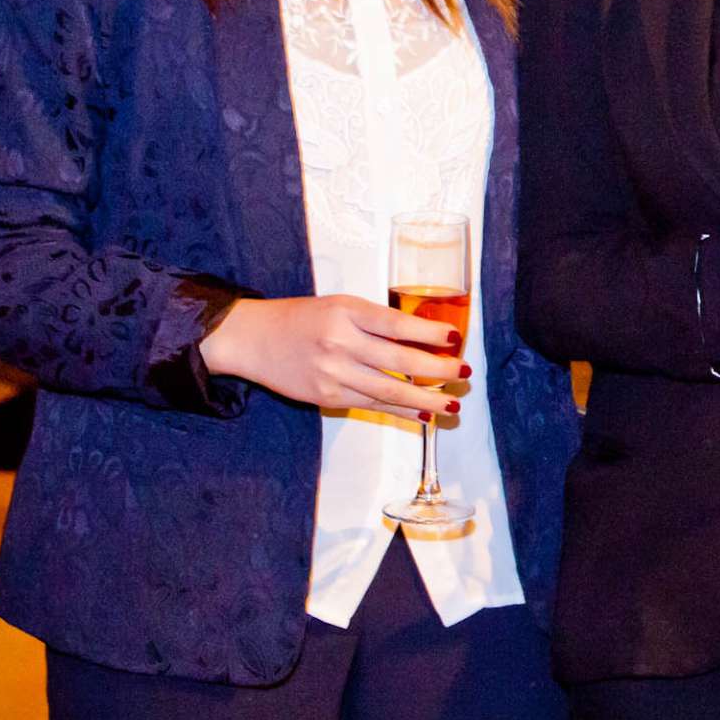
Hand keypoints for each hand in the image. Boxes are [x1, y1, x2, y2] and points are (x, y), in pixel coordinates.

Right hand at [198, 295, 465, 418]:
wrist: (254, 338)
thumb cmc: (303, 318)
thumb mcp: (340, 305)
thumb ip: (375, 321)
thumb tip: (424, 339)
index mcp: (346, 311)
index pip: (397, 324)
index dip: (430, 333)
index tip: (456, 339)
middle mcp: (340, 342)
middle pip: (399, 360)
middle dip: (438, 370)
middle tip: (465, 374)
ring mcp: (332, 373)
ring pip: (388, 390)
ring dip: (425, 399)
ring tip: (451, 403)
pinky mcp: (327, 396)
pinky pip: (371, 405)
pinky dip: (401, 411)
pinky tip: (422, 414)